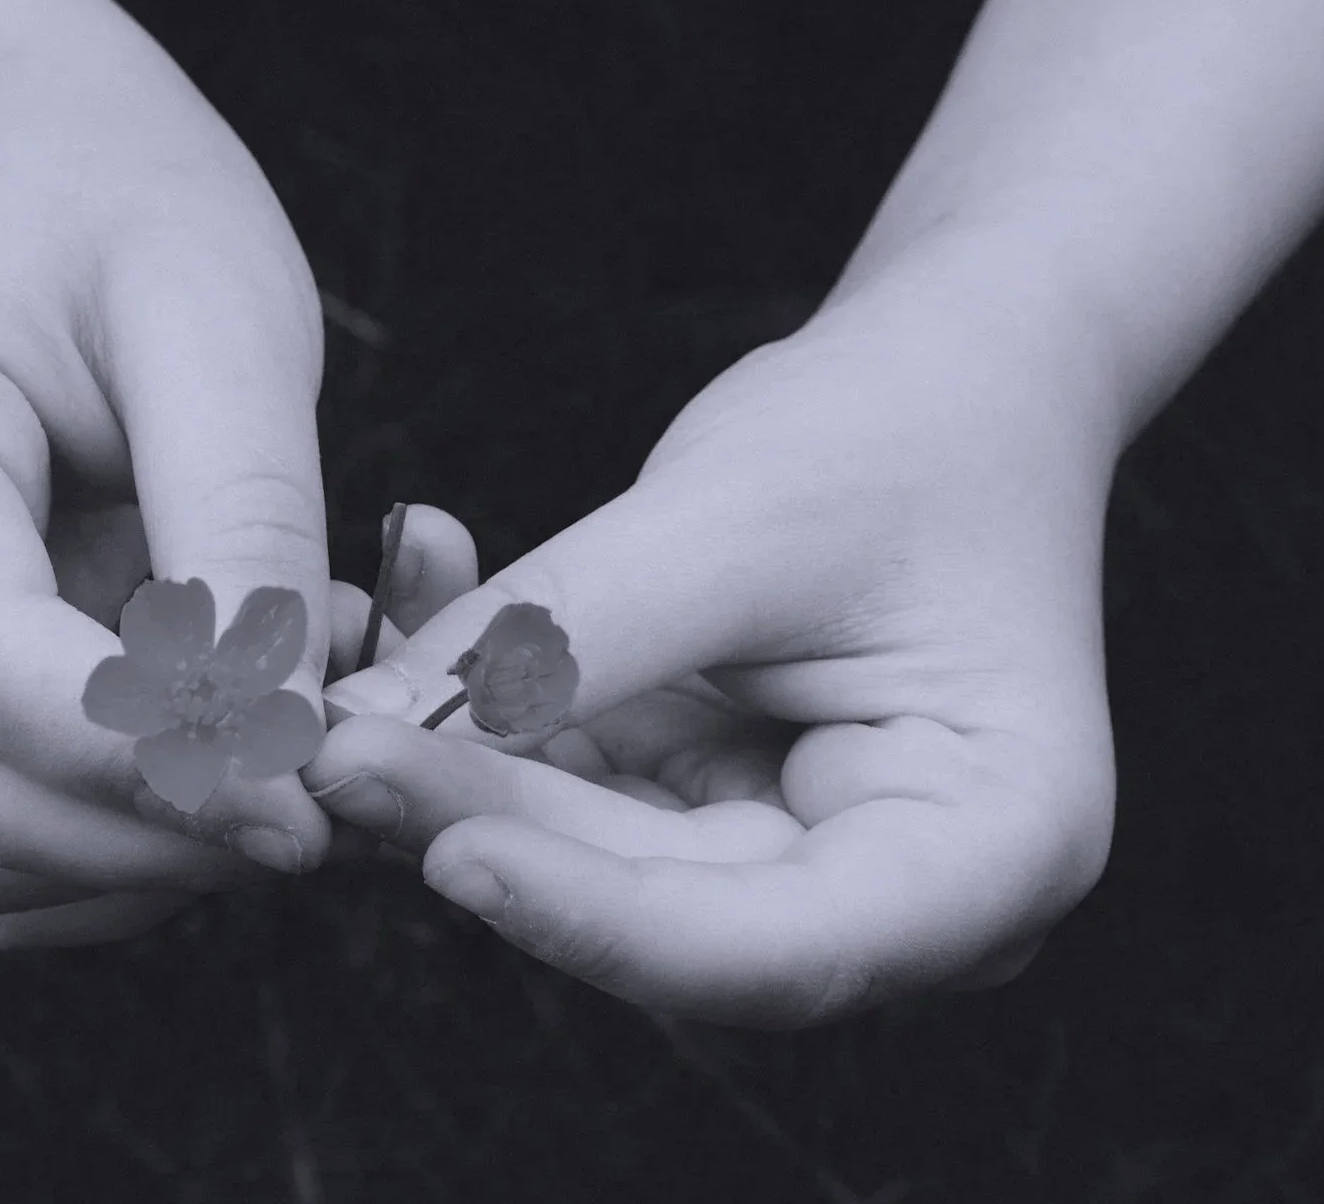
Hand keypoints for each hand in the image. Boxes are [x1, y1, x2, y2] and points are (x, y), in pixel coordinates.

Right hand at [0, 106, 339, 948]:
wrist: (38, 183)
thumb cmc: (134, 222)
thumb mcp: (223, 323)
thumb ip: (243, 523)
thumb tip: (279, 742)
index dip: (137, 756)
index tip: (305, 794)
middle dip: (146, 833)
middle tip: (324, 810)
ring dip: (126, 860)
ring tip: (277, 768)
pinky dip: (94, 854)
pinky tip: (205, 772)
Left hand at [307, 279, 1120, 1024]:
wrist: (950, 373)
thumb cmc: (897, 429)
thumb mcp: (737, 518)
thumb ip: (563, 636)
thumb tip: (358, 732)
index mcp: (994, 848)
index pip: (773, 950)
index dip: (597, 918)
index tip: (446, 849)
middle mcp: (903, 897)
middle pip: (659, 910)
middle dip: (483, 820)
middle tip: (329, 746)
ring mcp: (798, 860)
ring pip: (587, 857)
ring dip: (455, 763)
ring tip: (334, 678)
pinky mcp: (706, 809)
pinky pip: (568, 788)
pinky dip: (482, 711)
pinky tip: (401, 606)